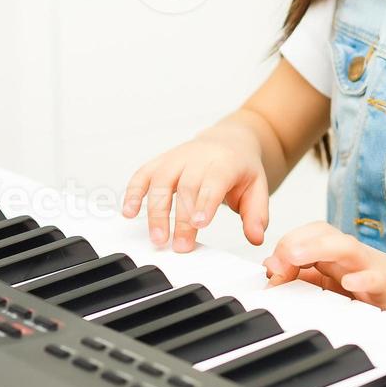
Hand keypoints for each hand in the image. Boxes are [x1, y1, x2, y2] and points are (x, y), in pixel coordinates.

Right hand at [121, 119, 269, 251]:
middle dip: (182, 218)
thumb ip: (257, 214)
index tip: (200, 225)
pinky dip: (132, 192)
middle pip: (186, 186)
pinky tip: (128, 212)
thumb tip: (256, 237)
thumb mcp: (257, 188)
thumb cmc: (240, 168)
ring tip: (157, 238)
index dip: (205, 202)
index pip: (213, 180)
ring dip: (155, 211)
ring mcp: (177, 158)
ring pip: (160, 181)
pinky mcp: (160, 162)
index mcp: (225, 161)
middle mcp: (198, 156)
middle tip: (181, 246)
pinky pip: (143, 174)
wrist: (229, 141)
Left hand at [263, 221, 385, 320]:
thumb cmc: (373, 290)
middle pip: (324, 233)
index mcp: (335, 253)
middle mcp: (351, 256)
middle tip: (278, 260)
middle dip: (297, 242)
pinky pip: (378, 281)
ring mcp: (370, 269)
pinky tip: (350, 283)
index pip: (308, 233)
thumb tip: (271, 267)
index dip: (287, 244)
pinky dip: (364, 280)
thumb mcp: (331, 285)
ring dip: (319, 248)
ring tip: (296, 257)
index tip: (271, 269)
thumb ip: (302, 276)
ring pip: (347, 248)